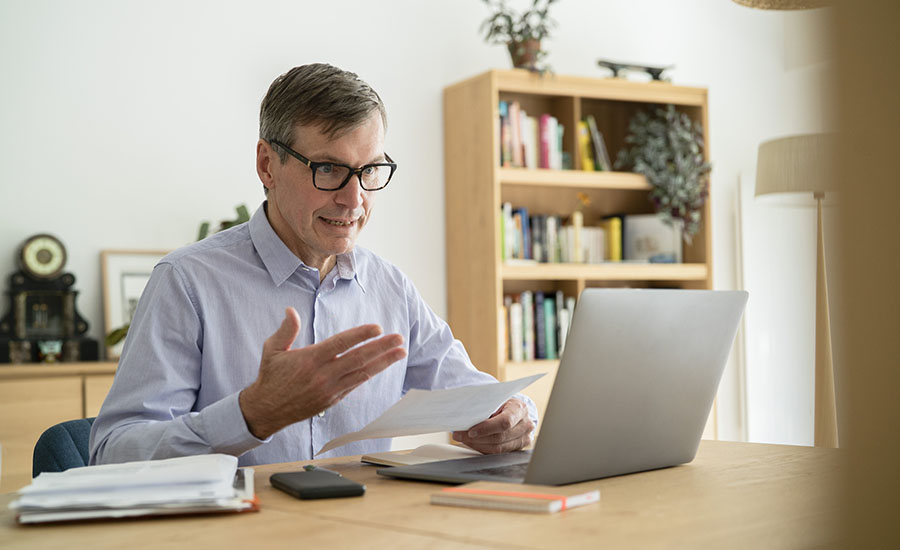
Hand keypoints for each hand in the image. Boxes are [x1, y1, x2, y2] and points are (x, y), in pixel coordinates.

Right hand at [239, 307, 406, 438]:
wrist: (266, 410)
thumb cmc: (270, 376)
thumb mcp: (272, 349)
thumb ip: (286, 330)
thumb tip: (291, 310)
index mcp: (310, 359)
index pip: (340, 344)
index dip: (360, 335)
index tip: (377, 328)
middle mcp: (323, 375)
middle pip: (358, 358)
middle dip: (381, 347)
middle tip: (399, 338)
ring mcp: (329, 389)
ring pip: (362, 373)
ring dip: (383, 362)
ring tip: (400, 352)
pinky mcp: (332, 400)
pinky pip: (355, 385)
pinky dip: (369, 374)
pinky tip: (382, 366)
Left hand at [452, 398, 533, 453]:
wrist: (517, 409)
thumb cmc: (504, 403)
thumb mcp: (497, 399)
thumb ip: (486, 408)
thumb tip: (465, 418)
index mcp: (519, 408)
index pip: (504, 422)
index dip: (486, 429)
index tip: (470, 431)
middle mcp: (525, 424)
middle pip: (499, 437)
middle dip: (477, 438)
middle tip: (459, 435)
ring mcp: (525, 437)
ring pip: (498, 448)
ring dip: (478, 445)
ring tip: (464, 439)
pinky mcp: (519, 447)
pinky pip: (499, 452)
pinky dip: (484, 448)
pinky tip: (474, 443)